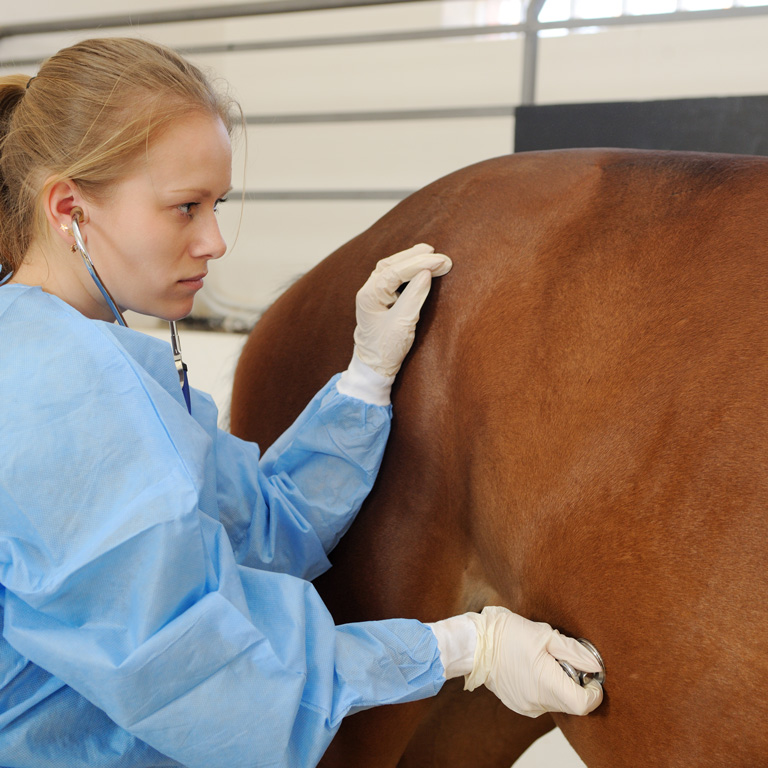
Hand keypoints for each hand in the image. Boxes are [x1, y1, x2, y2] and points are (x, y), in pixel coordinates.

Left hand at [352, 243, 451, 377]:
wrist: (374, 366)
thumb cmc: (386, 349)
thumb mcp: (402, 324)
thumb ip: (414, 296)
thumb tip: (427, 273)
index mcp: (369, 296)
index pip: (395, 271)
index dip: (420, 264)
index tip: (441, 261)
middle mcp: (368, 290)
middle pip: (391, 264)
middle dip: (416, 257)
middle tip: (441, 256)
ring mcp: (373, 293)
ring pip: (391, 267)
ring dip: (411, 259)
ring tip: (430, 253)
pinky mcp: (380, 298)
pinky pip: (392, 276)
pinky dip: (407, 268)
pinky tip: (418, 265)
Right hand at [464, 607, 603, 716]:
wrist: (477, 644)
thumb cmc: (509, 634)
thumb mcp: (545, 635)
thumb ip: (574, 652)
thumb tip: (595, 666)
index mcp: (547, 684)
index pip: (584, 704)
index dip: (594, 692)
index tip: (591, 676)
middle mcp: (539, 702)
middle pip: (571, 703)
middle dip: (575, 684)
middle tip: (564, 660)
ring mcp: (527, 706)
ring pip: (557, 702)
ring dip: (559, 686)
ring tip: (544, 662)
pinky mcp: (518, 705)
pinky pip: (542, 701)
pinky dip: (545, 688)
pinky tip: (532, 668)